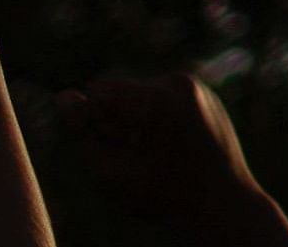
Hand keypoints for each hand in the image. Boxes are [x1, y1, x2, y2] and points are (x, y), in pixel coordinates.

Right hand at [56, 76, 287, 246]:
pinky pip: (162, 97)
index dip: (98, 123)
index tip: (123, 149)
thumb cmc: (164, 196)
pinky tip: (173, 147)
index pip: (98, 91)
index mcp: (158, 100)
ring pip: (140, 94)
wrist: (223, 205)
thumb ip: (82, 133)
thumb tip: (63, 96)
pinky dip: (158, 119)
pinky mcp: (202, 93)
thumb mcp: (112, 172)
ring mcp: (196, 85)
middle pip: (120, 91)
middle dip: (119, 121)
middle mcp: (180, 82)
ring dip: (138, 122)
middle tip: (143, 156)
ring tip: (159, 154)